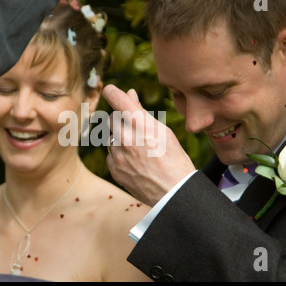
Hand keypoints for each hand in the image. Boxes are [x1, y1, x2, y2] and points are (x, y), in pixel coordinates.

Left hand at [103, 84, 195, 206]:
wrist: (174, 192)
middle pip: (111, 118)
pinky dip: (120, 155)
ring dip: (121, 139)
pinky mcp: (114, 168)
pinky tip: (136, 162)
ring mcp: (117, 154)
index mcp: (140, 124)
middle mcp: (125, 137)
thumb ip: (141, 112)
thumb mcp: (163, 131)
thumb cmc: (174, 159)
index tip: (112, 92)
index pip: (115, 97)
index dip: (112, 92)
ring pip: (111, 137)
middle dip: (121, 120)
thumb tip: (129, 93)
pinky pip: (111, 154)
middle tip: (137, 130)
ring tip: (141, 151)